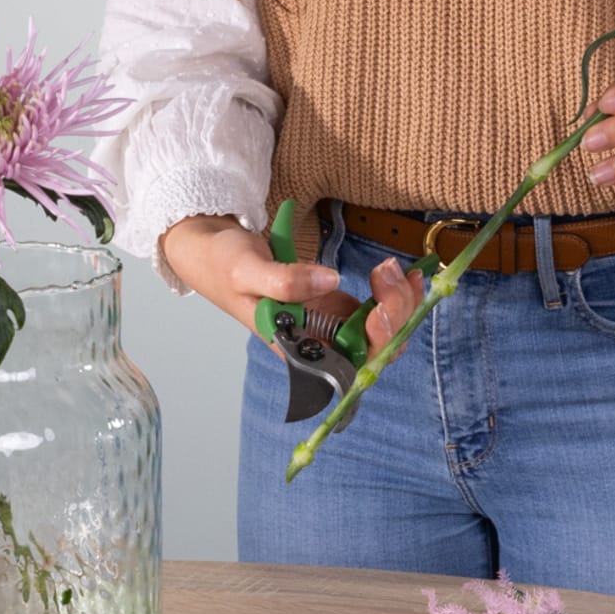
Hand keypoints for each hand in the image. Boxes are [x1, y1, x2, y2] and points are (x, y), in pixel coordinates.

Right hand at [158, 213, 426, 360]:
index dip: (372, 345)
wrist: (211, 248)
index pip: (345, 365)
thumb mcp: (246, 270)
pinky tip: (403, 273)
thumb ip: (284, 280)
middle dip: (396, 315)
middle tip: (390, 273)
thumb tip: (328, 281)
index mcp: (294, 346)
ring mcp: (329, 324)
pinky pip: (375, 309)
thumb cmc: (221, 265)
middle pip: (373, 349)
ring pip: (382, 331)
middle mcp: (316, 342)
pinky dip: (394, 293)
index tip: (377, 312)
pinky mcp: (334, 304)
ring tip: (399, 270)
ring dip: (401, 304)